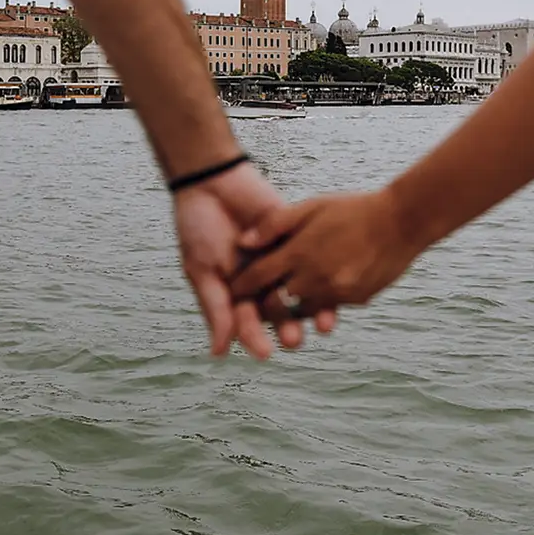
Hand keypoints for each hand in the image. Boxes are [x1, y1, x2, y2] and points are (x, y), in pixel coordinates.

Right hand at [173, 163, 336, 358]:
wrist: (211, 181)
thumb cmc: (198, 227)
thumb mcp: (203, 270)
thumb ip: (216, 309)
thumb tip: (219, 353)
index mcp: (235, 292)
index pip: (247, 321)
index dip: (256, 337)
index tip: (266, 352)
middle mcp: (260, 280)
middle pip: (277, 310)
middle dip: (287, 326)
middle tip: (294, 340)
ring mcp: (279, 259)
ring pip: (300, 289)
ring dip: (312, 308)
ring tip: (323, 323)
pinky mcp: (296, 238)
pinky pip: (313, 259)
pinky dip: (324, 273)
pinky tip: (335, 286)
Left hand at [228, 189, 421, 319]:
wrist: (402, 221)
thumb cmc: (354, 209)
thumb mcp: (312, 207)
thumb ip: (274, 224)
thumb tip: (243, 242)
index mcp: (300, 252)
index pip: (258, 277)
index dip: (242, 285)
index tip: (232, 289)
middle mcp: (315, 277)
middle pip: (278, 300)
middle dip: (267, 301)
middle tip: (258, 299)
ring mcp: (336, 292)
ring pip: (303, 308)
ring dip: (295, 304)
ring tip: (290, 296)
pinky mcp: (355, 300)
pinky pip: (329, 306)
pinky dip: (322, 300)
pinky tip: (324, 287)